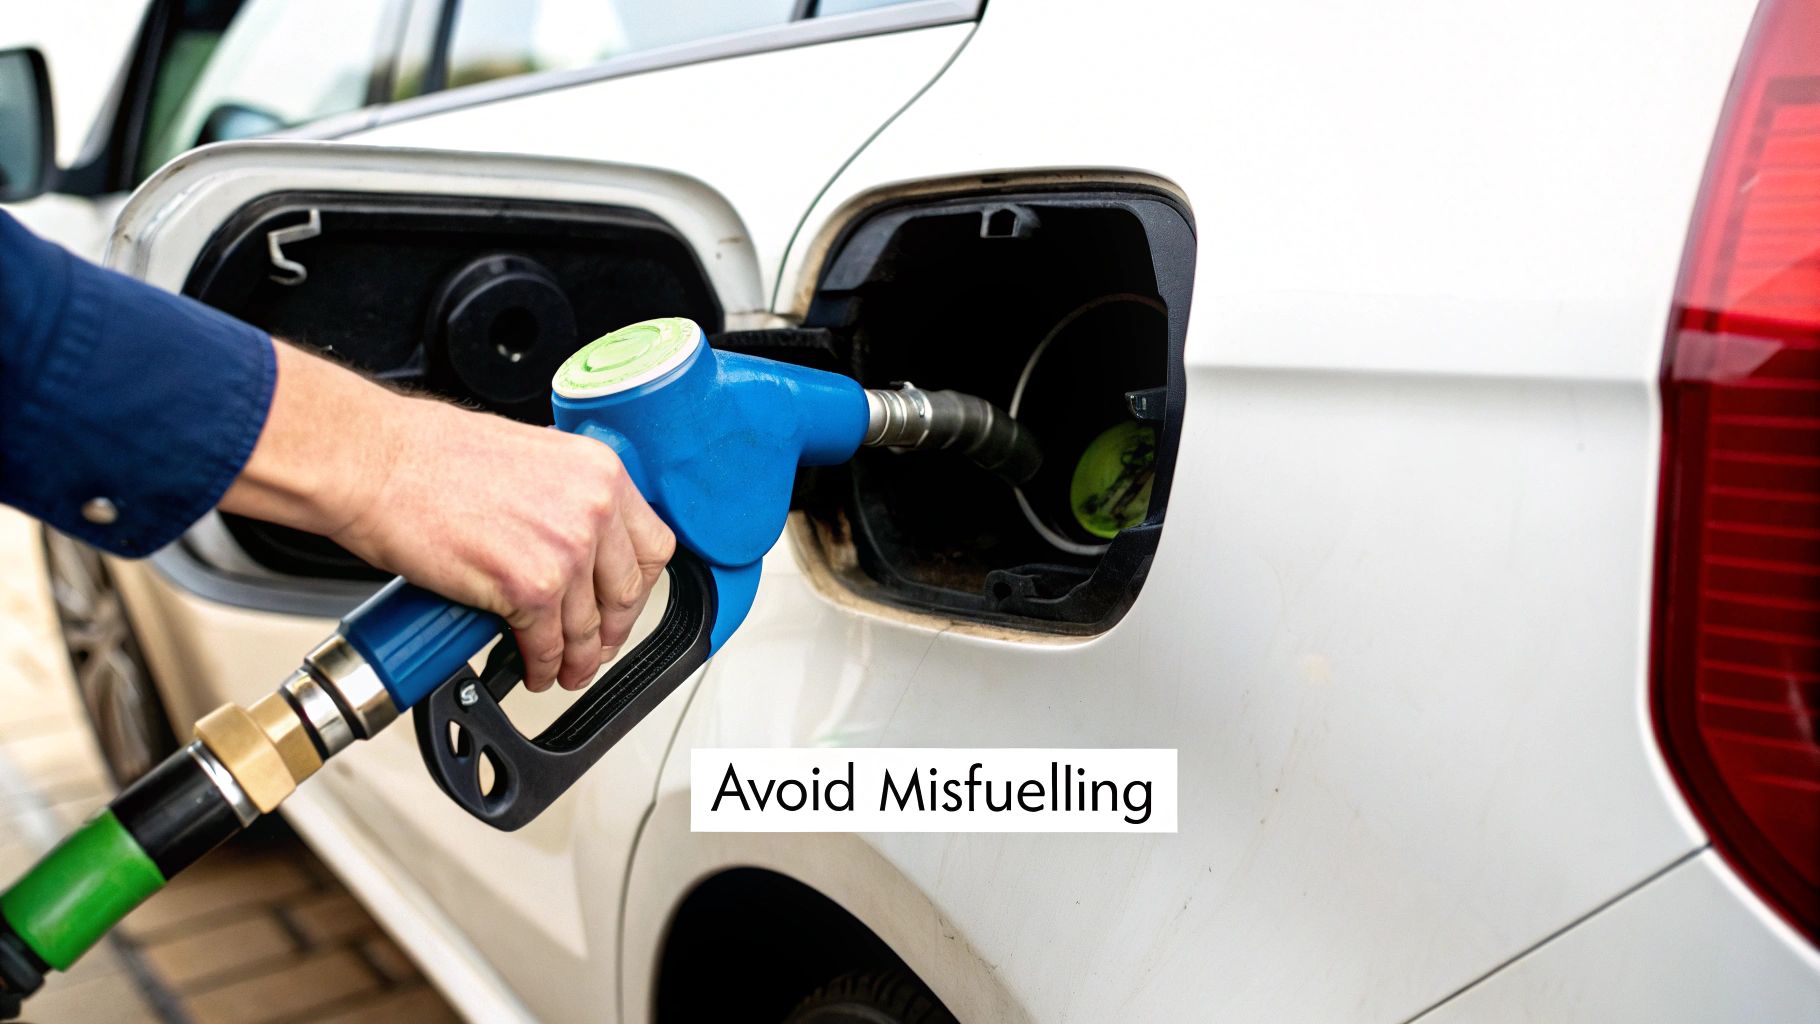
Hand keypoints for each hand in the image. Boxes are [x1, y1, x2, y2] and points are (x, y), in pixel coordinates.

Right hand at [222, 342, 674, 690]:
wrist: (375, 463)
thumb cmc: (431, 455)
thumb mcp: (531, 458)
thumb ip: (567, 495)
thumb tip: (579, 534)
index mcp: (600, 471)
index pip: (653, 545)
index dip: (639, 585)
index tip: (623, 602)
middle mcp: (594, 509)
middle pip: (628, 592)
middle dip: (612, 630)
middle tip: (597, 647)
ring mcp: (567, 550)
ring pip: (589, 626)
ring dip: (577, 658)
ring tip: (563, 670)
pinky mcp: (530, 588)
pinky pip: (548, 644)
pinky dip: (543, 665)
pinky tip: (535, 669)